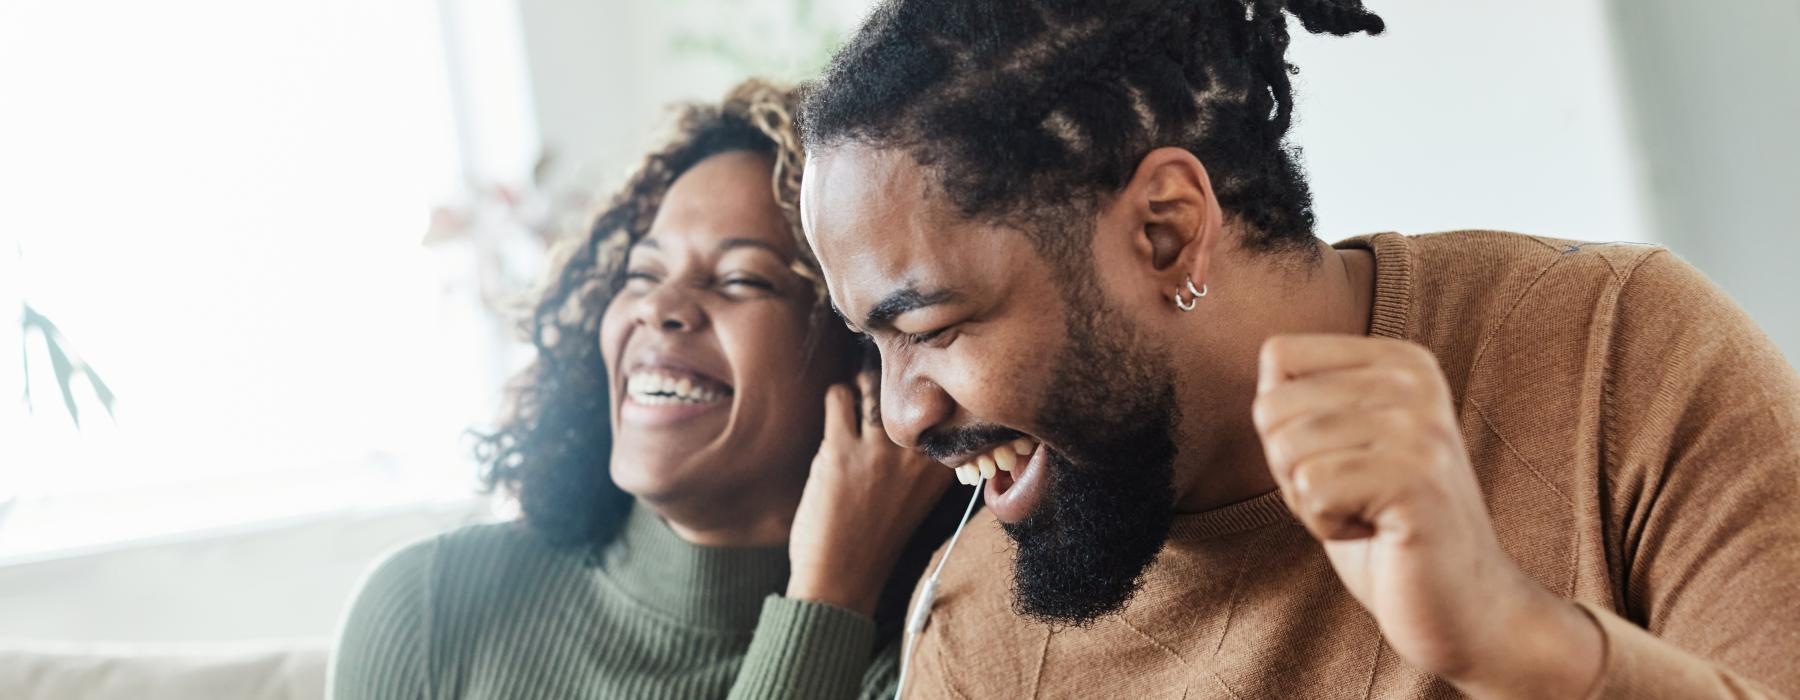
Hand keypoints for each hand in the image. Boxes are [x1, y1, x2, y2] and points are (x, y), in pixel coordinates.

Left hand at [786, 370, 952, 616]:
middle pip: (912, 386)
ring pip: (874, 385)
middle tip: (885, 376)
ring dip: (864, 385)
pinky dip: (836, 398)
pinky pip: (839, 397)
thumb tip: (922, 411)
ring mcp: (879, 452)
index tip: (922, 376)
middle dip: (896, 376)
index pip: (951, 406)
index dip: (934, 386)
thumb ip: (925, 460)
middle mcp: (917, 457)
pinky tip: (837, 410)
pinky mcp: (841, 451)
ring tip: (860, 394)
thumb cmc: (878, 538)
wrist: (841, 579)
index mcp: (943, 469)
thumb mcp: (919, 497)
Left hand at [1252, 335, 1601, 698]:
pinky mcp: (1416, 478)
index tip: (1337, 459)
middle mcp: (1415, 380)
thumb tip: (1268, 357)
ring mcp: (1420, 427)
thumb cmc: (1386, 529)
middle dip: (1289, 468)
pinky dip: (1326, 526)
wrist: (1465, 605)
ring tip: (1366, 514)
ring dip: (1309, 501)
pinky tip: (1377, 533)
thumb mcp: (1343, 446)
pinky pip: (1312, 490)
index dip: (1281, 423)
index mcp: (1401, 361)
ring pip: (1288, 449)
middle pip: (1273, 406)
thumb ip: (1307, 399)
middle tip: (1351, 496)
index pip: (1279, 356)